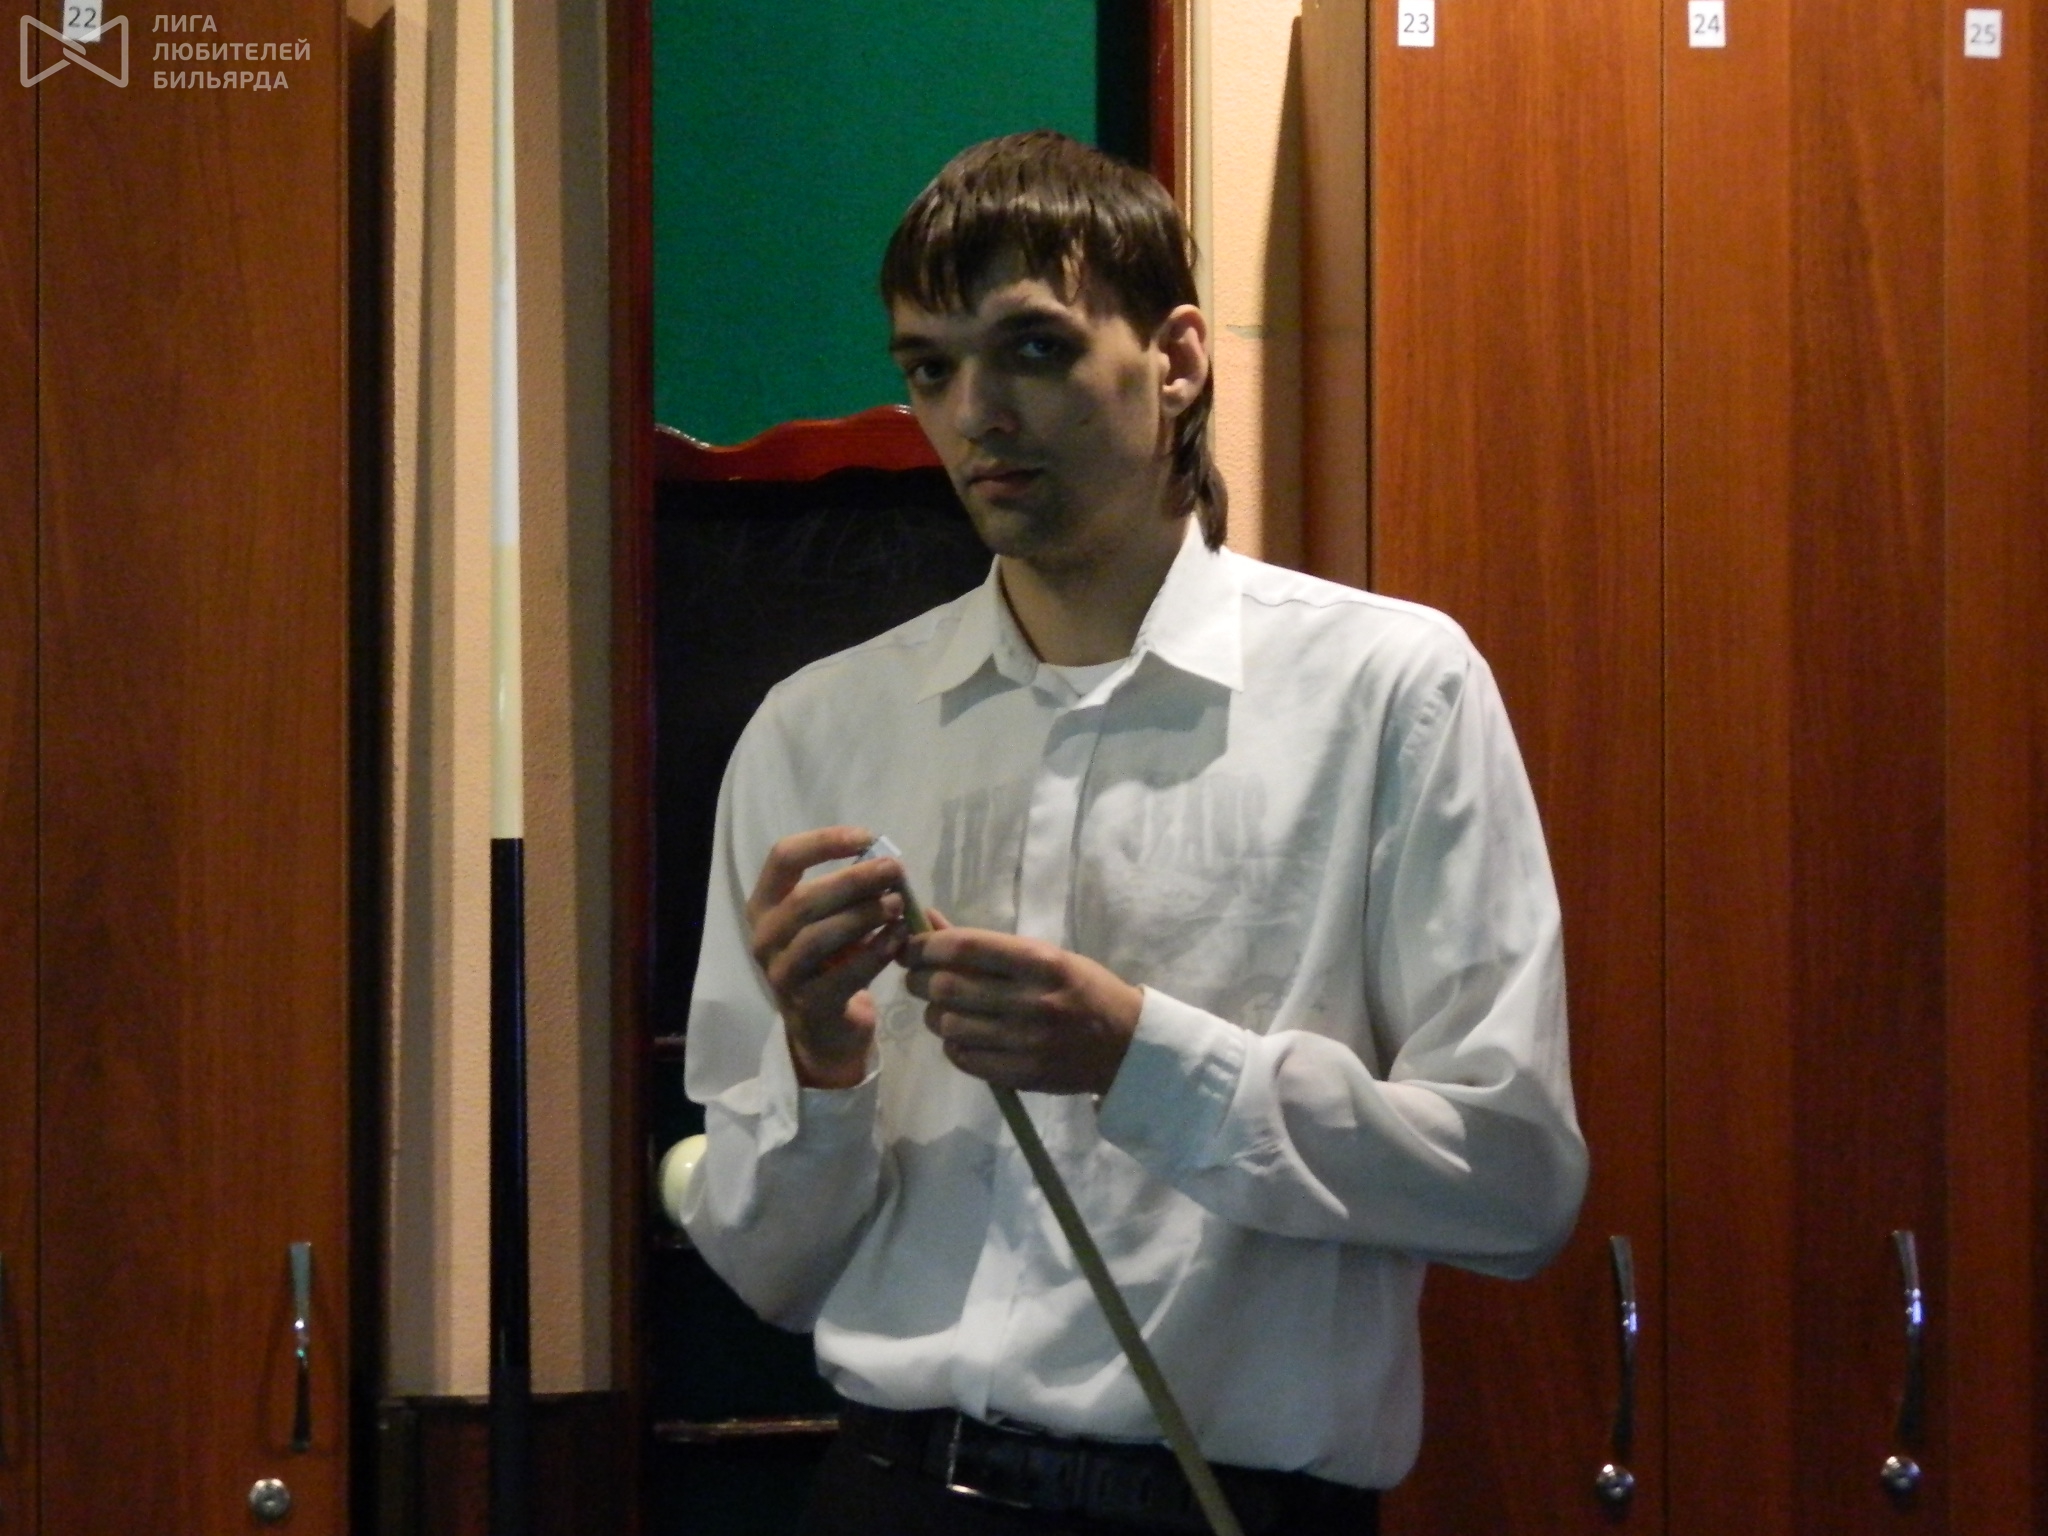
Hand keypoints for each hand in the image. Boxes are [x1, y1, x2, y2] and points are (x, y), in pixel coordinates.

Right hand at [746, 826, 907, 1088]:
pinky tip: (899, 938)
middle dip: (854, 880)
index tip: (866, 837)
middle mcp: (764, 937)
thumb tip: (886, 860)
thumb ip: (848, 891)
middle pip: (805, 899)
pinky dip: (876, 952)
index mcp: (765, 905)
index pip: (783, 858)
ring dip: (864, 915)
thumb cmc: (831, 960)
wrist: (826, 1027)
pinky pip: (844, 974)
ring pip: (820, 936)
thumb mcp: (831, 920)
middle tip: (895, 870)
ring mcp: (781, 974)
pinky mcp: (808, 1005)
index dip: (824, 841)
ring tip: (898, 904)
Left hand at [902, 916, 1142, 1094]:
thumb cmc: (1083, 988)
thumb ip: (986, 945)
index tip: (910, 947)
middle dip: (919, 980)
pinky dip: (952, 1044)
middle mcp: (1031, 1001)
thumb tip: (929, 922)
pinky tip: (964, 1035)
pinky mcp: (1021, 1075)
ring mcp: (1025, 1042)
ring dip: (934, 1014)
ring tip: (943, 1008)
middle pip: (946, 987)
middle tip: (917, 978)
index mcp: (1040, 962)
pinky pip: (962, 1058)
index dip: (924, 946)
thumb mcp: (1044, 955)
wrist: (1126, 1044)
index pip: (964, 948)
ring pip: (948, 1025)